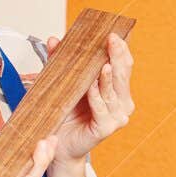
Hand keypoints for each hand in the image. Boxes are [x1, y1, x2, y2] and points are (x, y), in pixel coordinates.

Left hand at [46, 32, 134, 162]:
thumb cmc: (65, 113)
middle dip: (117, 55)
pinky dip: (96, 97)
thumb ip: (60, 62)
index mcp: (117, 89)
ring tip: (103, 63)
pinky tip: (91, 86)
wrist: (58, 143)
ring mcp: (117, 116)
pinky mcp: (107, 128)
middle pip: (121, 74)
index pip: (123, 65)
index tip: (113, 33)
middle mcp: (122, 102)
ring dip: (106, 77)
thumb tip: (52, 39)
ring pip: (112, 91)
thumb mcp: (64, 83)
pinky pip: (102, 109)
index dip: (121, 49)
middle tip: (112, 39)